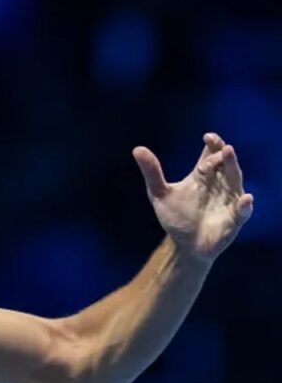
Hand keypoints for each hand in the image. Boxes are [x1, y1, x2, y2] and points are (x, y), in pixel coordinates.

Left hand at [133, 132, 253, 263]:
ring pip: (235, 180)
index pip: (212, 153)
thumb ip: (152, 172)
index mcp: (203, 175)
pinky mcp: (234, 218)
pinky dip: (245, 205)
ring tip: (230, 154)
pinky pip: (242, 210)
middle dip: (222, 155)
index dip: (213, 143)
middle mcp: (219, 183)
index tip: (207, 137)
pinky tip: (245, 199)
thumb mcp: (159, 194)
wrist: (184, 245)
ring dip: (233, 167)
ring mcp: (229, 200)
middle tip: (218, 149)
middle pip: (225, 163)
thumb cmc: (176, 217)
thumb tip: (137, 149)